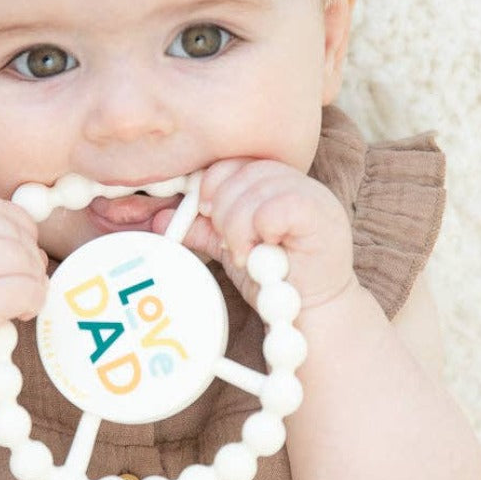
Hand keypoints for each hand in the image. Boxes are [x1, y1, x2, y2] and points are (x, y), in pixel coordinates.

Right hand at [0, 196, 48, 385]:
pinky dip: (35, 299)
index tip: (24, 244)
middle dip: (30, 252)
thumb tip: (26, 235)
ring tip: (27, 296)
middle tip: (30, 276)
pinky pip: (25, 289)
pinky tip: (23, 312)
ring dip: (35, 277)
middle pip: (11, 231)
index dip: (18, 222)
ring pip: (22, 257)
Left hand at [153, 159, 354, 311]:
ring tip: (245, 254)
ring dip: (238, 227)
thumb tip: (159, 219)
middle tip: (228, 242)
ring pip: (255, 188)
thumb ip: (202, 230)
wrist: (309, 317)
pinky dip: (258, 231)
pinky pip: (276, 206)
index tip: (207, 214)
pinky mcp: (321, 215)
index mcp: (275, 182)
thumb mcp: (230, 248)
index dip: (211, 184)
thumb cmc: (274, 281)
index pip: (234, 161)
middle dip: (222, 210)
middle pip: (242, 171)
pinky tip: (262, 253)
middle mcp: (296, 181)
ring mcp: (313, 195)